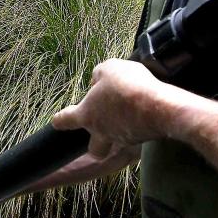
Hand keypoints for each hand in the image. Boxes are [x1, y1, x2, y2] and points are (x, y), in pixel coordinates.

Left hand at [52, 58, 187, 157]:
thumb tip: (98, 81)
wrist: (160, 107)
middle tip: (102, 128)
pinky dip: (140, 127)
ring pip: (118, 143)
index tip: (57, 121)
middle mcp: (103, 132)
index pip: (65, 120)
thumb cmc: (128, 88)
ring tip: (129, 116)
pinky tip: (147, 113)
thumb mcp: (109, 69)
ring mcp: (124, 138)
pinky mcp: (143, 139)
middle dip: (96, 143)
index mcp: (87, 115)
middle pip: (94, 149)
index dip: (60, 120)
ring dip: (120, 133)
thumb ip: (99, 74)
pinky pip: (138, 136)